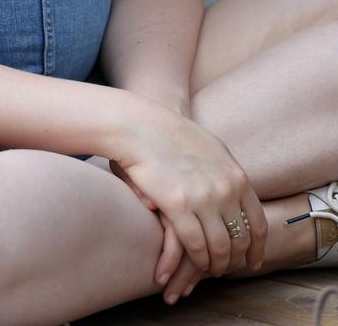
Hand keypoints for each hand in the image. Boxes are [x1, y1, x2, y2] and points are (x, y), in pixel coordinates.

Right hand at [114, 103, 266, 281]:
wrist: (141, 126)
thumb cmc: (171, 135)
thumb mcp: (212, 149)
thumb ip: (227, 174)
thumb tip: (237, 195)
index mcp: (236, 176)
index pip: (257, 223)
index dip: (256, 248)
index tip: (252, 262)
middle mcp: (226, 190)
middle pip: (240, 239)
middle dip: (235, 260)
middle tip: (226, 270)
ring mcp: (204, 199)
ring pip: (220, 247)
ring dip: (216, 265)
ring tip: (209, 271)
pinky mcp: (179, 206)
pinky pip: (196, 245)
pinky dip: (198, 261)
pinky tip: (194, 264)